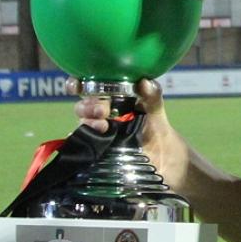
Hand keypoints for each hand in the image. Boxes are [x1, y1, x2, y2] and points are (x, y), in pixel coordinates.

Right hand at [74, 78, 188, 186]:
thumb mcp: (156, 111)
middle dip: (88, 106)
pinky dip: (81, 143)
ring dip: (88, 123)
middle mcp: (100, 116)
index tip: (76, 84)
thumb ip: (152, 96)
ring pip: (82, 126)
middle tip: (102, 110)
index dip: (77, 84)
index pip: (87, 88)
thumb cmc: (156, 129)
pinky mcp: (98, 152)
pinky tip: (86, 141)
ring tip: (102, 126)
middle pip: (83, 107)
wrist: (164, 158)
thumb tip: (145, 82)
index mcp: (111, 100)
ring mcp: (97, 135)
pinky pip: (83, 147)